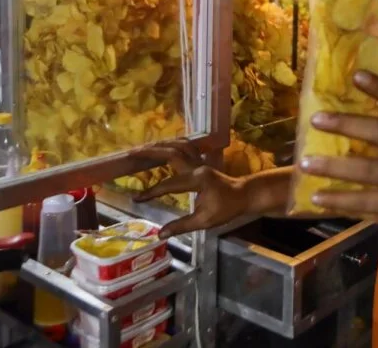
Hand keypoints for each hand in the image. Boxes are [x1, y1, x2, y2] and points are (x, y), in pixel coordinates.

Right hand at [132, 140, 252, 238]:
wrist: (245, 195)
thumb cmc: (227, 208)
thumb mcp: (205, 220)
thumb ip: (182, 225)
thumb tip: (161, 234)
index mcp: (197, 180)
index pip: (169, 184)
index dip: (152, 192)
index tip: (136, 199)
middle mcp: (197, 167)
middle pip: (172, 153)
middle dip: (151, 152)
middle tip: (131, 153)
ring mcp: (200, 162)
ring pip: (180, 145)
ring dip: (162, 144)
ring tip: (144, 147)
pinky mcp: (202, 162)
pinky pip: (186, 147)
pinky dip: (173, 145)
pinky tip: (163, 147)